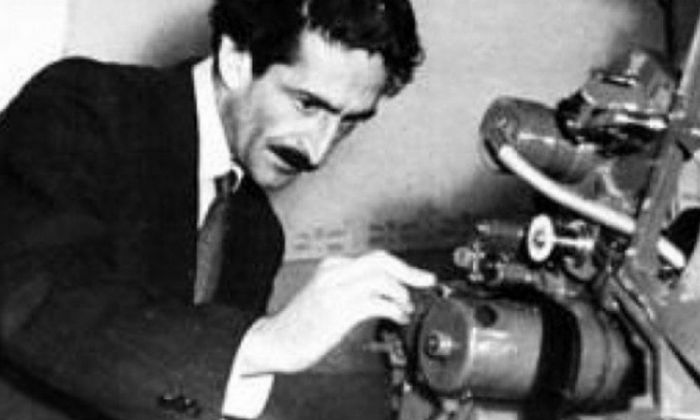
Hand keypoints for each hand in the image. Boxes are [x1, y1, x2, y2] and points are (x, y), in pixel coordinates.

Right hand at [238, 250, 434, 374]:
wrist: (274, 341)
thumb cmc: (302, 325)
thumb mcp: (327, 297)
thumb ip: (352, 289)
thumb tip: (387, 292)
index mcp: (332, 267)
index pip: (375, 258)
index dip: (402, 268)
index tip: (418, 278)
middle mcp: (333, 273)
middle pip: (381, 260)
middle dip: (409, 271)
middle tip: (427, 282)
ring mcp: (335, 291)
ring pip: (381, 278)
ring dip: (401, 293)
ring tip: (406, 308)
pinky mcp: (337, 311)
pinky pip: (375, 301)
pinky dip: (393, 308)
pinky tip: (397, 316)